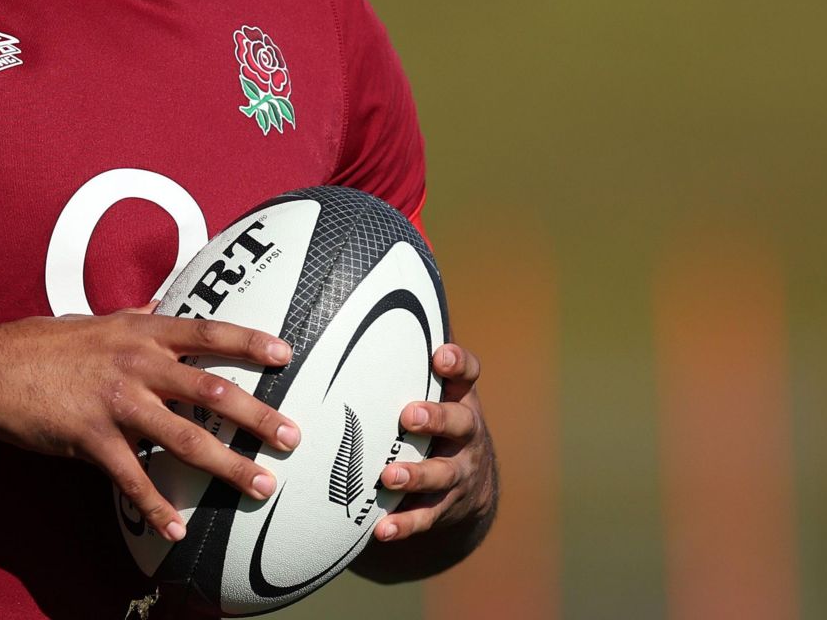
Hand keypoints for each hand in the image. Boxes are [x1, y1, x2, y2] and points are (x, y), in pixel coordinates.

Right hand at [0, 314, 301, 542]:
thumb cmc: (39, 344)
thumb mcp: (92, 321)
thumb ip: (133, 317)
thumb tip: (161, 303)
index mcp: (137, 331)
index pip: (205, 332)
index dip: (248, 341)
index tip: (286, 354)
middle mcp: (134, 363)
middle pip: (210, 389)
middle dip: (257, 415)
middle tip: (292, 436)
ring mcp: (115, 402)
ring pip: (185, 438)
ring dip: (227, 466)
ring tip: (260, 486)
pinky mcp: (91, 439)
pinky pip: (132, 480)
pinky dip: (157, 508)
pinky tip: (177, 530)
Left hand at [372, 342, 496, 543]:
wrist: (468, 486)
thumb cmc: (431, 421)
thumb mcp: (428, 389)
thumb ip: (402, 357)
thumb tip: (358, 297)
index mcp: (457, 398)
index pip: (466, 374)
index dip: (457, 363)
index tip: (439, 355)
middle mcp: (466, 433)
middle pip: (460, 422)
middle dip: (436, 418)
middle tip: (408, 416)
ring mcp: (460, 471)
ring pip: (444, 473)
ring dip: (416, 474)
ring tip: (387, 477)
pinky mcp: (448, 507)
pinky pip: (427, 518)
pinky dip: (404, 524)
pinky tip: (380, 530)